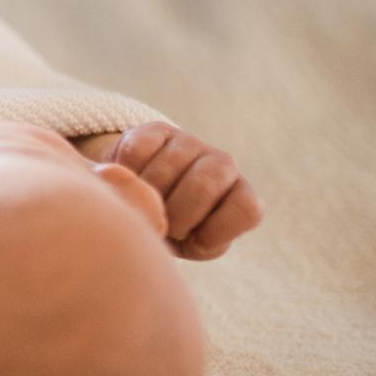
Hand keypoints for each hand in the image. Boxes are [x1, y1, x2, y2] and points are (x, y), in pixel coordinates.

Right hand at [108, 121, 263, 259]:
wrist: (143, 198)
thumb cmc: (173, 231)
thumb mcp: (191, 245)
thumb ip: (195, 240)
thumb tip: (165, 221)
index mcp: (240, 196)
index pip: (247, 209)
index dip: (216, 230)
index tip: (194, 241)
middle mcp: (222, 164)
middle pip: (204, 185)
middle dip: (176, 214)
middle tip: (162, 225)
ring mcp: (190, 143)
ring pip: (166, 168)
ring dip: (146, 195)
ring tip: (142, 205)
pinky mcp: (156, 130)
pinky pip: (138, 151)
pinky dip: (127, 173)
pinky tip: (129, 183)